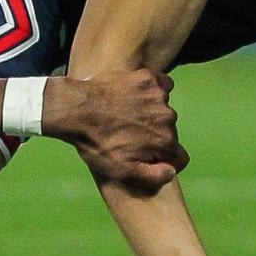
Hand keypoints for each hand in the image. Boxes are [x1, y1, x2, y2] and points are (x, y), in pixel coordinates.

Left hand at [43, 70, 186, 194]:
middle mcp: (168, 118)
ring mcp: (159, 96)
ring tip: (126, 115)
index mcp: (164, 141)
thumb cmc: (96, 143)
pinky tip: (133, 96)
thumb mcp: (121, 171)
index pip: (179, 157)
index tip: (148, 156)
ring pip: (164, 109)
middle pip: (170, 132)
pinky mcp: (149, 78)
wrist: (76, 109)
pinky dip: (152, 91)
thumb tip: (172, 172)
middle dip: (154, 136)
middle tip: (130, 134)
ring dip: (151, 113)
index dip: (165, 160)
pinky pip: (162, 85)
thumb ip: (153, 176)